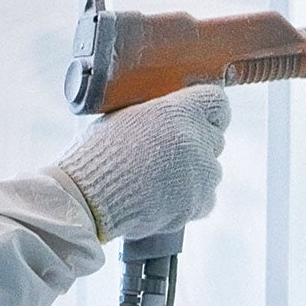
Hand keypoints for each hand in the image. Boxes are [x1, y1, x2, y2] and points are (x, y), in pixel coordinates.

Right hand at [57, 84, 230, 241]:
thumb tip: (170, 113)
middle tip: (166, 153)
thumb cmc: (97, 155)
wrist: (88, 199)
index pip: (217, 102)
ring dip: (193, 173)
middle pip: (214, 137)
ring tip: (157, 179)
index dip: (208, 111)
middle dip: (196, 143)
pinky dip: (190, 200)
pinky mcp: (198, 203)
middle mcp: (196, 140)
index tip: (200, 117)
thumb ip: (157, 112)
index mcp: (177, 111)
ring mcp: (201, 174)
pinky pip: (205, 199)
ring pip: (211, 170)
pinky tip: (162, 197)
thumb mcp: (122, 115)